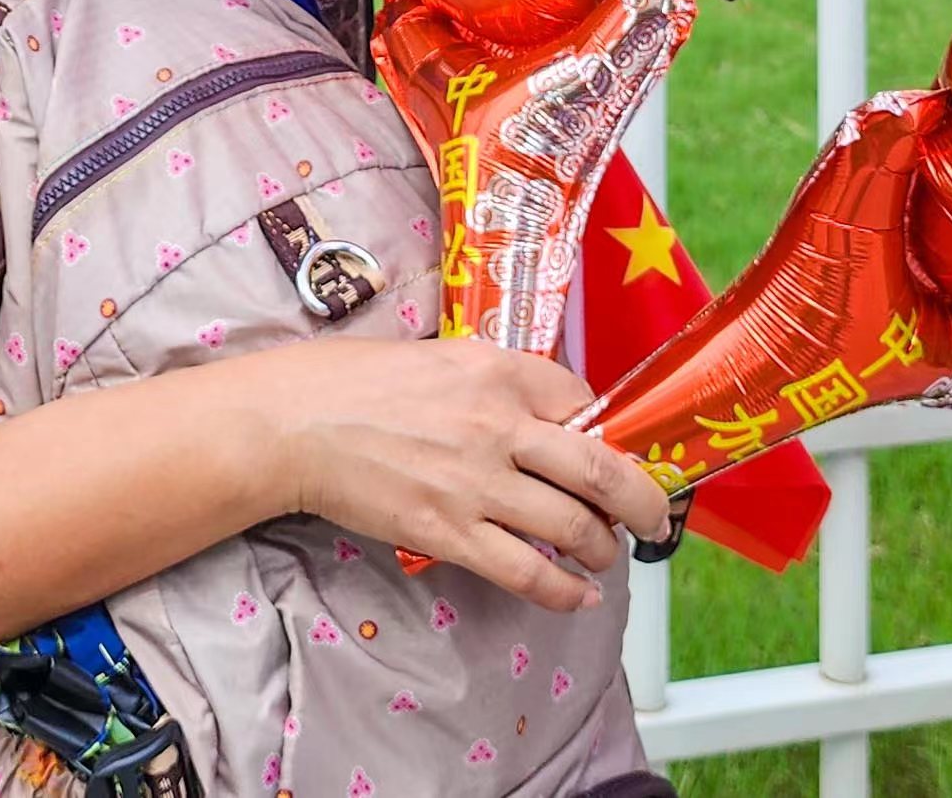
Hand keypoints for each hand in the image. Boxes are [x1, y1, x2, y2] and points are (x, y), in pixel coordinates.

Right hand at [225, 336, 674, 611]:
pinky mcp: (448, 531)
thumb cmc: (356, 381)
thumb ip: (499, 382)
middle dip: (643, 501)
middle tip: (657, 517)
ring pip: (572, 524)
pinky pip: (526, 569)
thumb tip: (547, 414)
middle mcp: (500, 423)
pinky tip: (578, 595)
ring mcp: (476, 482)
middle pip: (602, 467)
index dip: (612, 433)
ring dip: (603, 547)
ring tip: (606, 554)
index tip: (621, 454)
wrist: (294, 423)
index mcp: (500, 369)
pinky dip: (564, 589)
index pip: (585, 403)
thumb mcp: (443, 356)